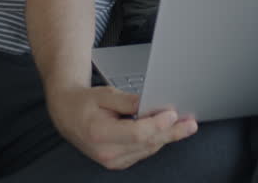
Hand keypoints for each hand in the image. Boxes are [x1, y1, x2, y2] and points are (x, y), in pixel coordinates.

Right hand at [46, 85, 196, 170]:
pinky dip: (156, 141)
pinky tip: (167, 131)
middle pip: (147, 143)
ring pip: (148, 149)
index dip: (158, 124)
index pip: (137, 133)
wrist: (67, 115)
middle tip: (190, 123)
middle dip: (171, 132)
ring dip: (167, 137)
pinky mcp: (118, 163)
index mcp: (100, 133)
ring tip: (185, 126)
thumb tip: (149, 104)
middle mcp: (106, 152)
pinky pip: (143, 152)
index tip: (173, 114)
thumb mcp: (104, 94)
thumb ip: (127, 101)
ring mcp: (112, 161)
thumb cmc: (85, 103)